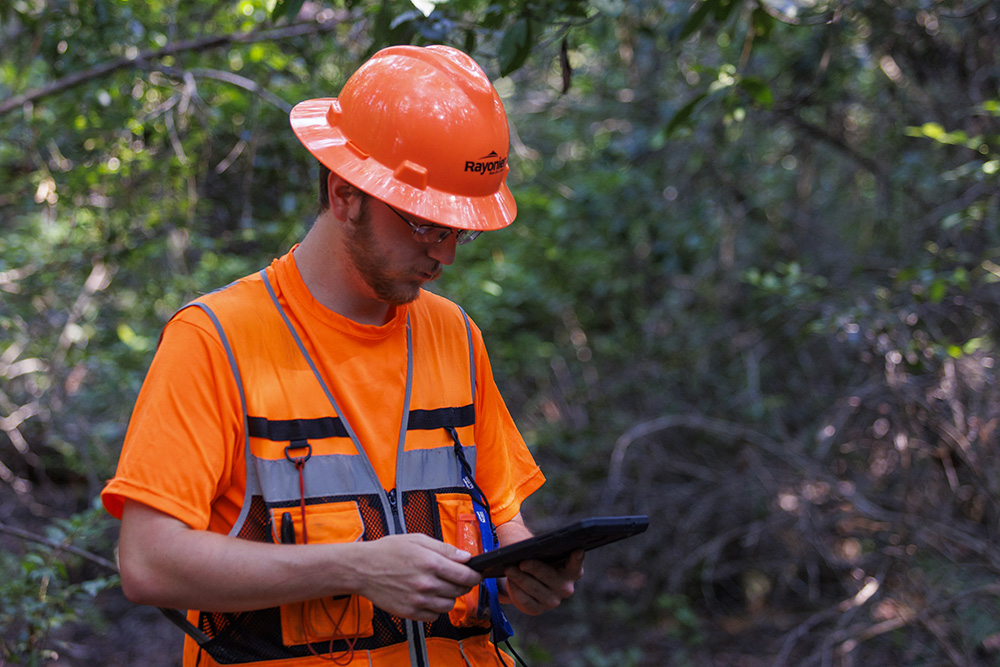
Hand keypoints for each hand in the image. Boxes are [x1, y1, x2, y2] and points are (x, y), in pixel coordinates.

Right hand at [353, 533, 481, 621]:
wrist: (362, 569)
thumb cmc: (388, 551)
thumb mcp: (418, 540)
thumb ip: (445, 549)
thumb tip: (466, 557)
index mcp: (431, 563)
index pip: (465, 575)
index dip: (475, 575)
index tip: (475, 574)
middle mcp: (426, 584)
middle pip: (459, 591)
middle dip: (463, 584)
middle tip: (456, 577)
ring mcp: (418, 600)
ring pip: (449, 605)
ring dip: (449, 596)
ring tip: (440, 586)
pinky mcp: (410, 612)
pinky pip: (434, 616)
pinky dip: (435, 608)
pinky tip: (428, 596)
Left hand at [503, 550, 583, 615]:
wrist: (525, 576)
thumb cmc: (536, 557)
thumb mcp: (538, 549)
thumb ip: (536, 546)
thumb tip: (520, 545)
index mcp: (572, 570)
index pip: (576, 564)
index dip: (577, 558)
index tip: (577, 551)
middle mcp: (566, 588)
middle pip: (550, 577)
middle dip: (535, 568)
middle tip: (522, 563)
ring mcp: (553, 601)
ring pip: (535, 589)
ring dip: (520, 578)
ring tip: (509, 569)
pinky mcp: (538, 609)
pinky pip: (525, 601)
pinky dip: (516, 590)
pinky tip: (510, 581)